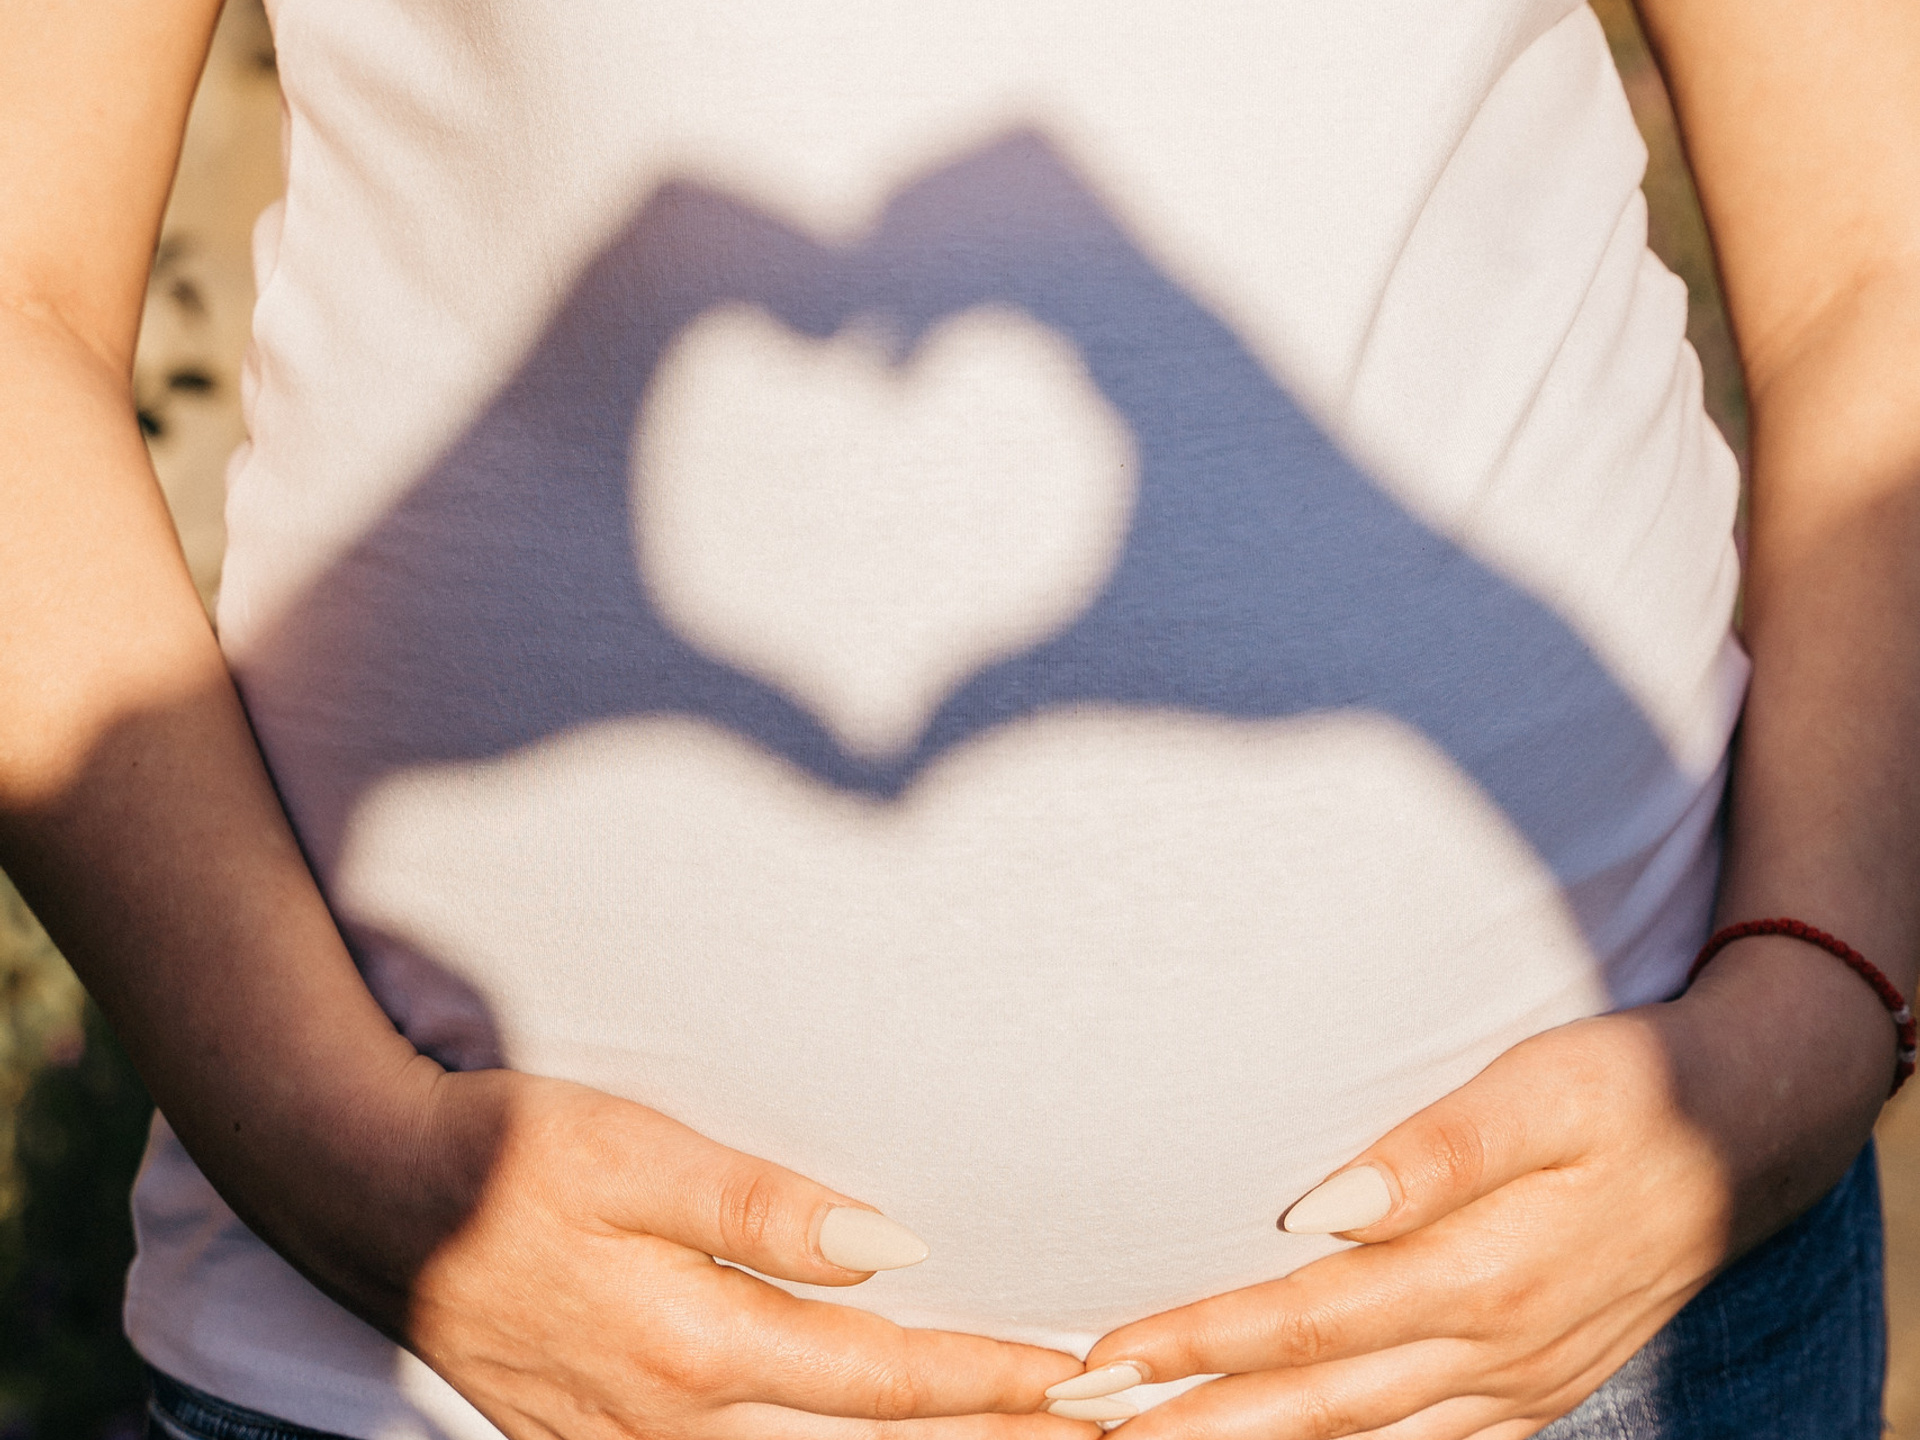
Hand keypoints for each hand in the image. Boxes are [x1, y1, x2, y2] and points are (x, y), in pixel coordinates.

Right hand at [308, 1065, 1082, 1439]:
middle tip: (1091, 1430)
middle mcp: (672, 1425)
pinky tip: (873, 1438)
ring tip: (1015, 1438)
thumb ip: (758, 1208)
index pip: (878, 1379)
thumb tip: (887, 1247)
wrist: (369, 1198)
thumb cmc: (506, 1153)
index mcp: (690, 1347)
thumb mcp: (631, 1150)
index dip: (988, 1380)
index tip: (1081, 1375)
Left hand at [1059, 936, 1892, 1438]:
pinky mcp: (1537, 1389)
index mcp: (1483, 1279)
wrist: (1754, 1130)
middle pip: (1315, 1407)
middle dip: (1188, 1421)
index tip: (1101, 1358)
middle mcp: (1495, 1356)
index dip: (1197, 1346)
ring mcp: (1520, 1388)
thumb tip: (1320, 1208)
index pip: (1305, 1327)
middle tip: (1079, 1421)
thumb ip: (1435, 1151)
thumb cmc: (1633, 1084)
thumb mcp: (1546, 1089)